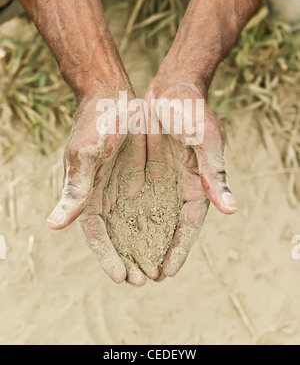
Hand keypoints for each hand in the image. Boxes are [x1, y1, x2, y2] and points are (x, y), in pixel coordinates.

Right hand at [47, 90, 147, 285]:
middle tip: (147, 280)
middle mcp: (107, 196)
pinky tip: (172, 236)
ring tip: (162, 269)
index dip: (108, 257)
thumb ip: (76, 189)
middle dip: (132, 259)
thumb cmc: (94, 122)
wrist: (114, 97)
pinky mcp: (144, 177)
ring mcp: (126, 188)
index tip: (122, 277)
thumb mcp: (85, 154)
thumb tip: (54, 225)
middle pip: (120, 236)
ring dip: (148, 246)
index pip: (96, 235)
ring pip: (138, 225)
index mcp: (87, 195)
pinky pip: (154, 204)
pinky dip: (161, 222)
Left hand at [143, 0, 263, 277]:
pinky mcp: (144, 169)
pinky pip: (134, 197)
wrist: (171, 87)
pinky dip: (127, 215)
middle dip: (156, 252)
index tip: (167, 272)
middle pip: (167, 227)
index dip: (180, 249)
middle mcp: (179, 186)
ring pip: (149, 216)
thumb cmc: (193, 111)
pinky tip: (115, 231)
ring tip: (127, 264)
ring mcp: (161, 179)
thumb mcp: (206, 140)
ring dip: (139, 239)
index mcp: (199, 184)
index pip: (190, 226)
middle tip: (143, 278)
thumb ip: (215, 174)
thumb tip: (231, 209)